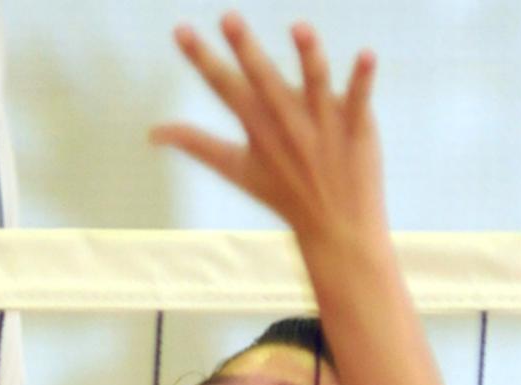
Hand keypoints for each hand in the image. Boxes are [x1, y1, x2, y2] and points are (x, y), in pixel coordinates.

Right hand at [151, 13, 385, 247]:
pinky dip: (363, 80)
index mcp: (256, 128)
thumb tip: (152, 133)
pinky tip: (368, 54)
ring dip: (308, 56)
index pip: (223, 87)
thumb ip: (196, 144)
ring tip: (299, 27)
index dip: (201, 58)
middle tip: (228, 16)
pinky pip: (359, 101)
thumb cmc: (283, 194)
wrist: (336, 227)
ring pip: (314, 85)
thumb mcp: (235, 169)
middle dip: (246, 49)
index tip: (181, 30)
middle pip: (264, 80)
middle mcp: (286, 124)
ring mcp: (322, 126)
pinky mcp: (356, 130)